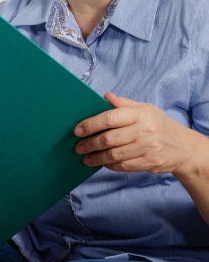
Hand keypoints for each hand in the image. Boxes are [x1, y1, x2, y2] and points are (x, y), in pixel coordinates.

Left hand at [75, 92, 198, 176]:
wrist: (185, 148)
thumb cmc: (160, 124)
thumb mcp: (145, 109)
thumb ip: (123, 103)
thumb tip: (105, 96)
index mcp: (140, 114)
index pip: (110, 118)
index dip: (90, 124)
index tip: (77, 130)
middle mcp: (144, 131)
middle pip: (109, 138)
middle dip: (89, 144)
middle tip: (78, 147)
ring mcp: (147, 148)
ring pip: (114, 154)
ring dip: (96, 157)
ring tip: (85, 158)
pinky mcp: (149, 163)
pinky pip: (124, 165)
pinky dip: (110, 165)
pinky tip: (102, 163)